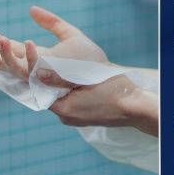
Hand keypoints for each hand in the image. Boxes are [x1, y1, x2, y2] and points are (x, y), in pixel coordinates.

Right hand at [0, 6, 108, 80]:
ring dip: (7, 55)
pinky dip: (34, 60)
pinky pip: (40, 76)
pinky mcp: (53, 92)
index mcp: (38, 59)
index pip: (11, 50)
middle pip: (7, 64)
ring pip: (18, 72)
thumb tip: (30, 9)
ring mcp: (44, 84)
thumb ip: (52, 23)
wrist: (112, 86)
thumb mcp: (71, 37)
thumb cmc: (93, 65)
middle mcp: (37, 73)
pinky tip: (29, 43)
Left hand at [37, 69, 158, 136]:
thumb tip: (39, 73)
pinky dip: (69, 89)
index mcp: (64, 110)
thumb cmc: (115, 90)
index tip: (36, 55)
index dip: (36, 72)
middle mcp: (67, 117)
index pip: (40, 90)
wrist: (137, 107)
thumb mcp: (86, 78)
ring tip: (60, 66)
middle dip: (47, 77)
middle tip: (47, 59)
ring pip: (60, 96)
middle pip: (48, 94)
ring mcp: (76, 118)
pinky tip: (74, 77)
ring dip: (59, 82)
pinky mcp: (84, 116)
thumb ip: (60, 77)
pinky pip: (70, 100)